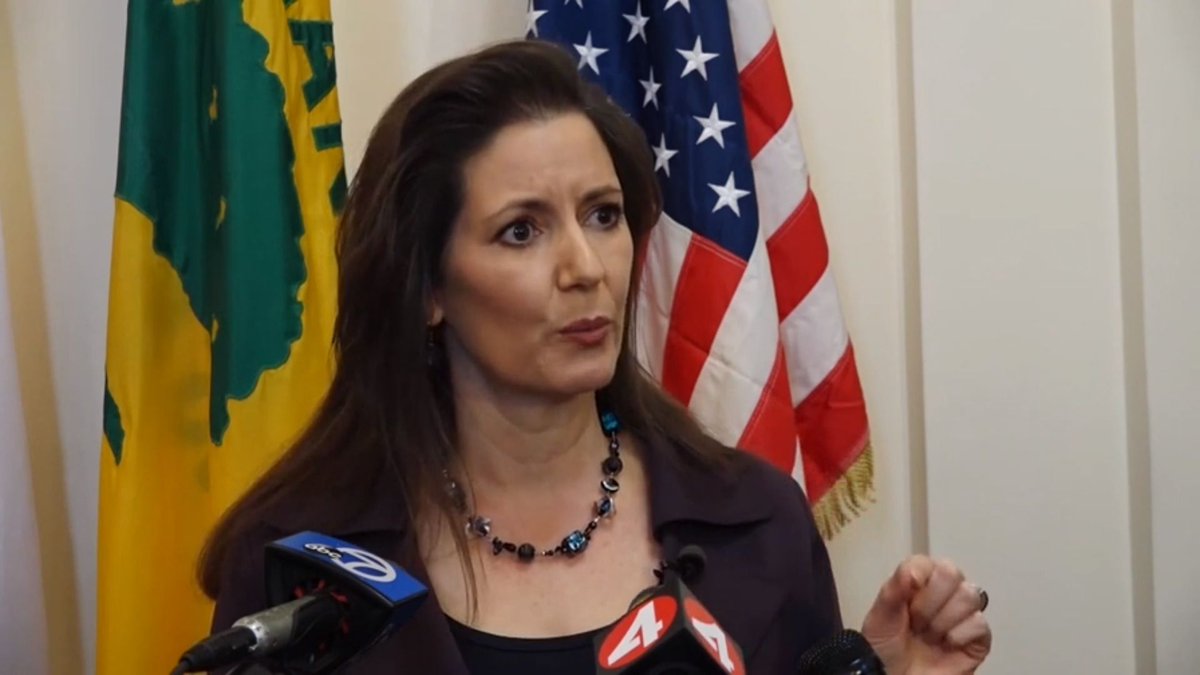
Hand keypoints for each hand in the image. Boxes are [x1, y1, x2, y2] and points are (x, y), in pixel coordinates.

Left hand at [860, 555, 990, 673]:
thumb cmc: (886, 647)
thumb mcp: (881, 615)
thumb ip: (894, 588)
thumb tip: (914, 570)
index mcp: (920, 581)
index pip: (927, 562)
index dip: (917, 578)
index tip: (906, 598)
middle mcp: (945, 593)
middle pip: (952, 572)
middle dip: (930, 601)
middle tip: (917, 622)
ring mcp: (964, 614)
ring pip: (970, 595)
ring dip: (943, 619)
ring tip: (930, 636)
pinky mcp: (979, 638)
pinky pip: (980, 623)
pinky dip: (959, 635)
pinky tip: (946, 645)